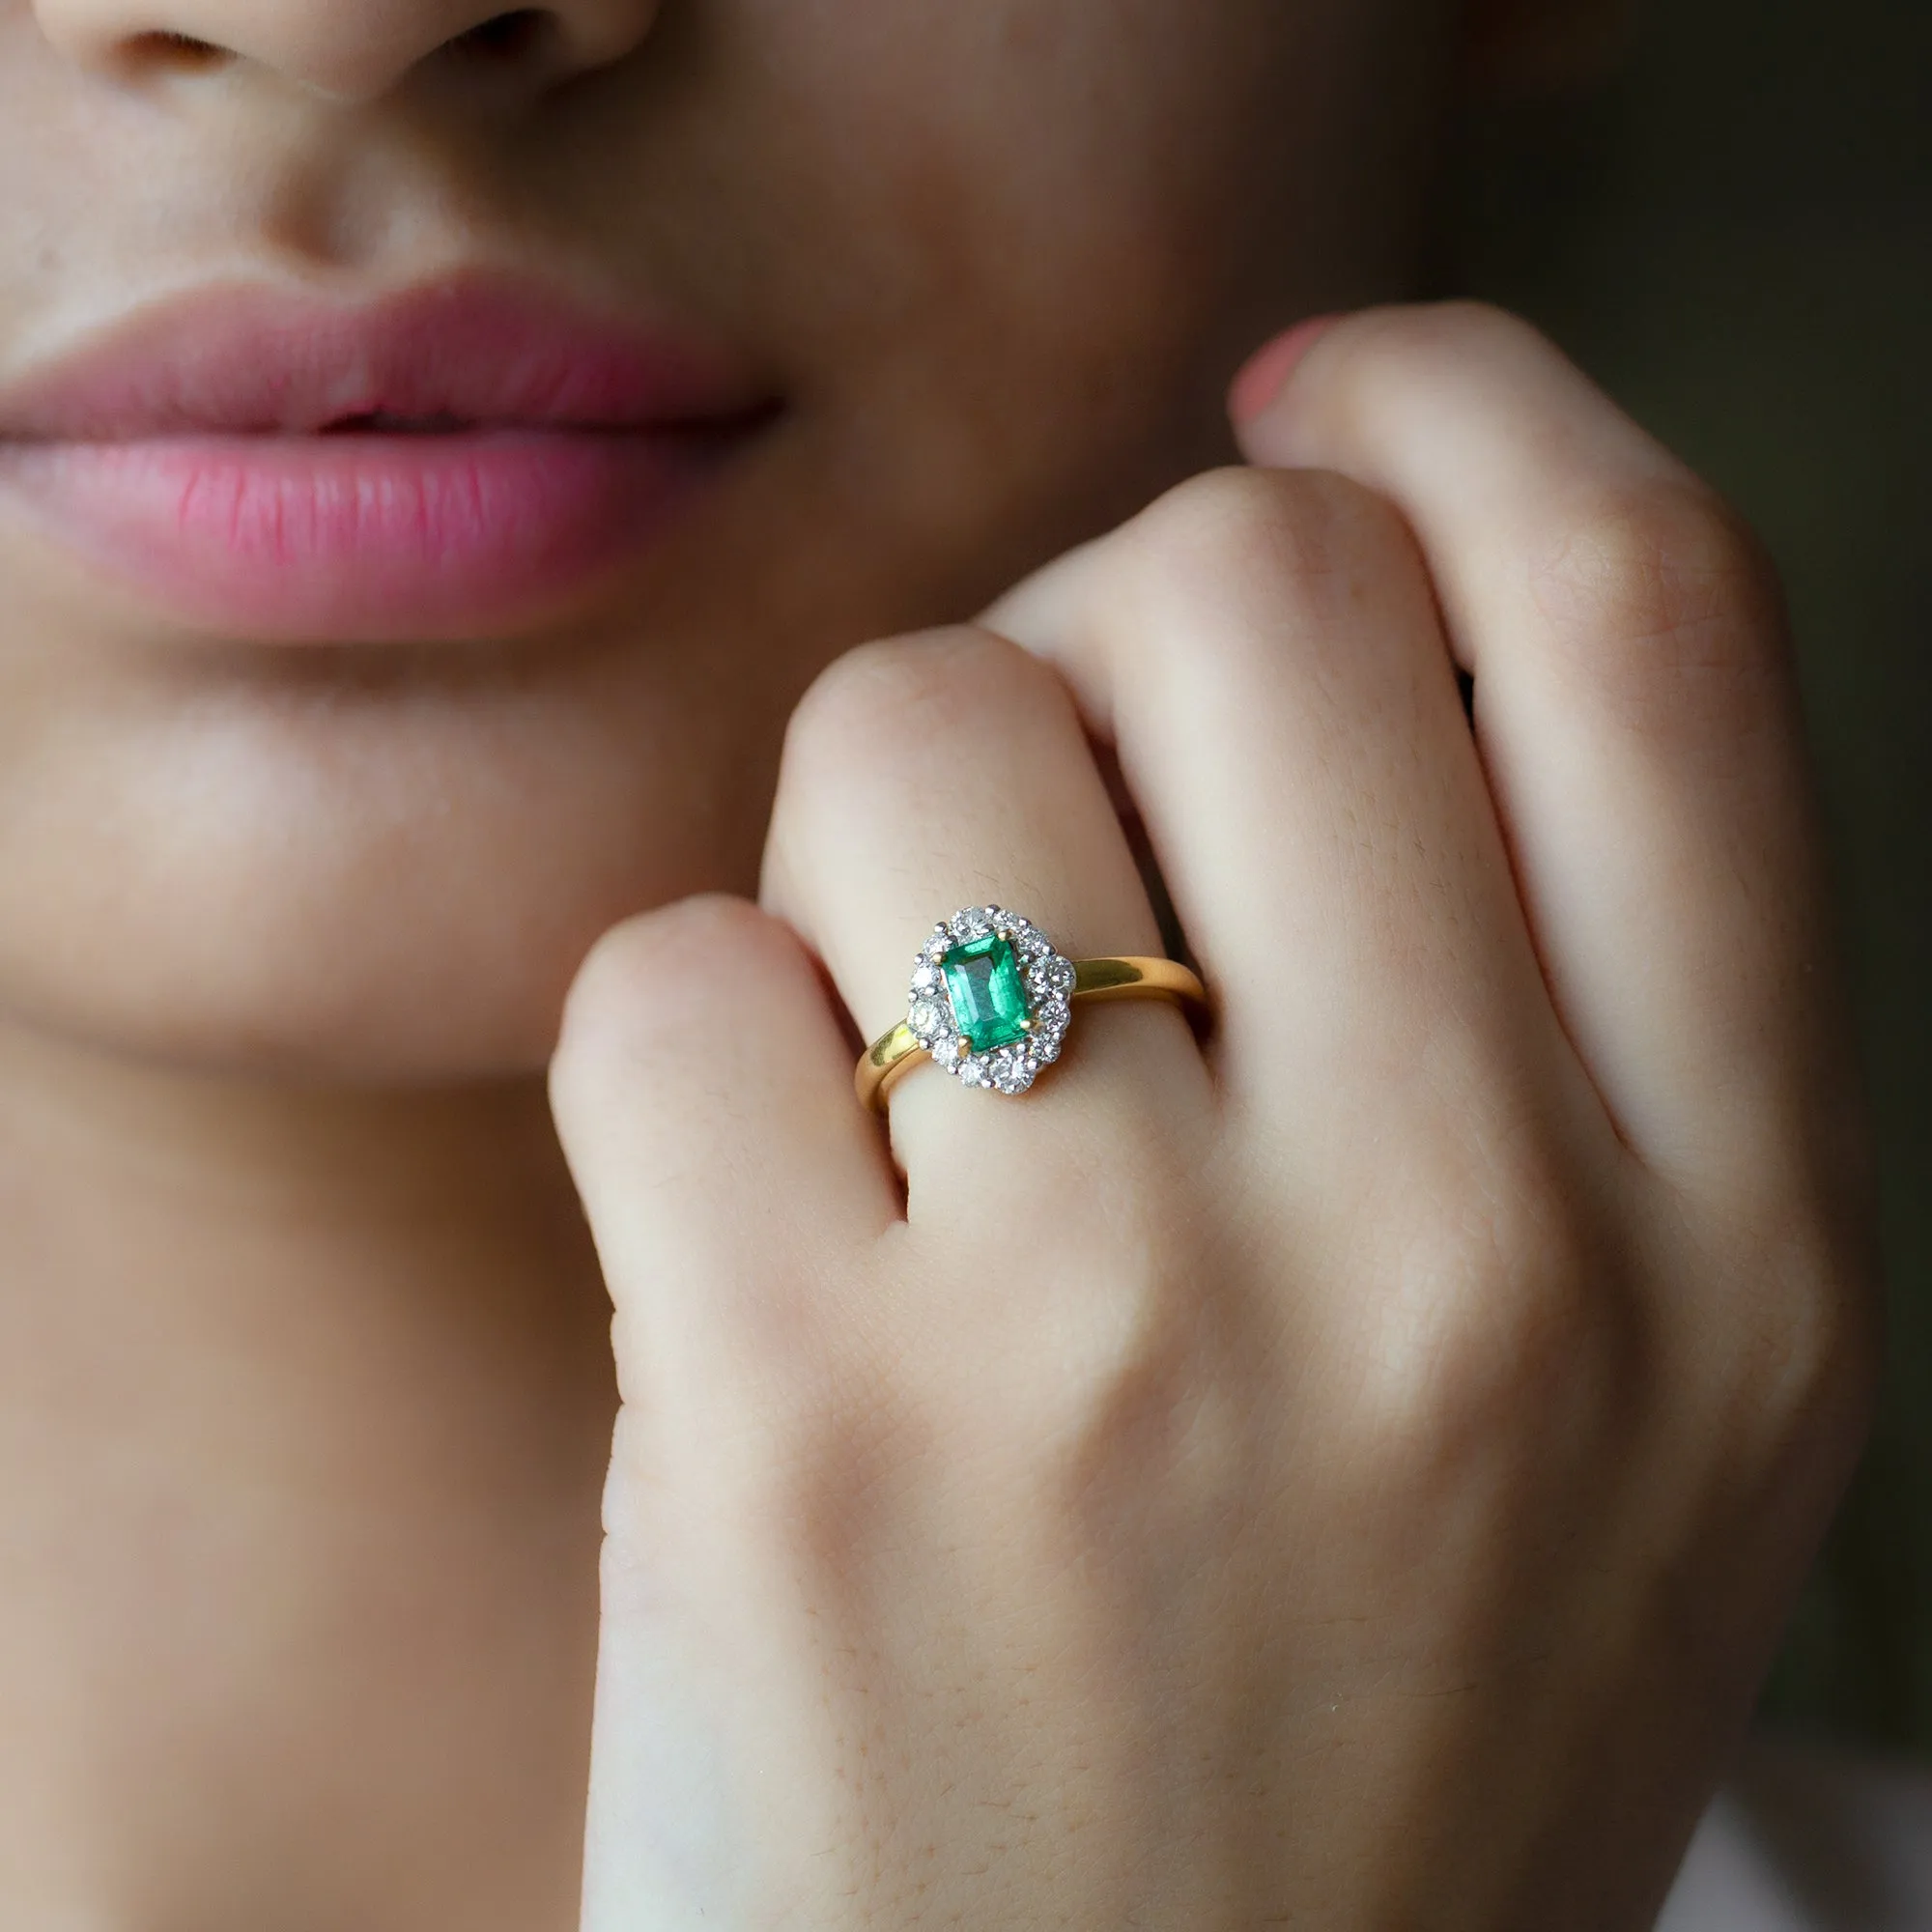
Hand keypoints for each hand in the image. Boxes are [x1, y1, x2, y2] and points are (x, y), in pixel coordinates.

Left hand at [551, 304, 1876, 1928]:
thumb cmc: (1345, 1733)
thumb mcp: (1618, 1398)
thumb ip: (1546, 1002)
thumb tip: (1317, 607)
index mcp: (1735, 1235)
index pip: (1646, 612)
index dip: (1462, 409)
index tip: (1316, 400)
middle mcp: (1475, 1261)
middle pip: (1239, 585)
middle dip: (1102, 621)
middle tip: (1057, 801)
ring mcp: (1122, 1344)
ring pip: (921, 721)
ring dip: (869, 825)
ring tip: (904, 1054)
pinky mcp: (795, 1428)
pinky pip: (672, 976)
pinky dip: (684, 1042)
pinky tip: (754, 1226)